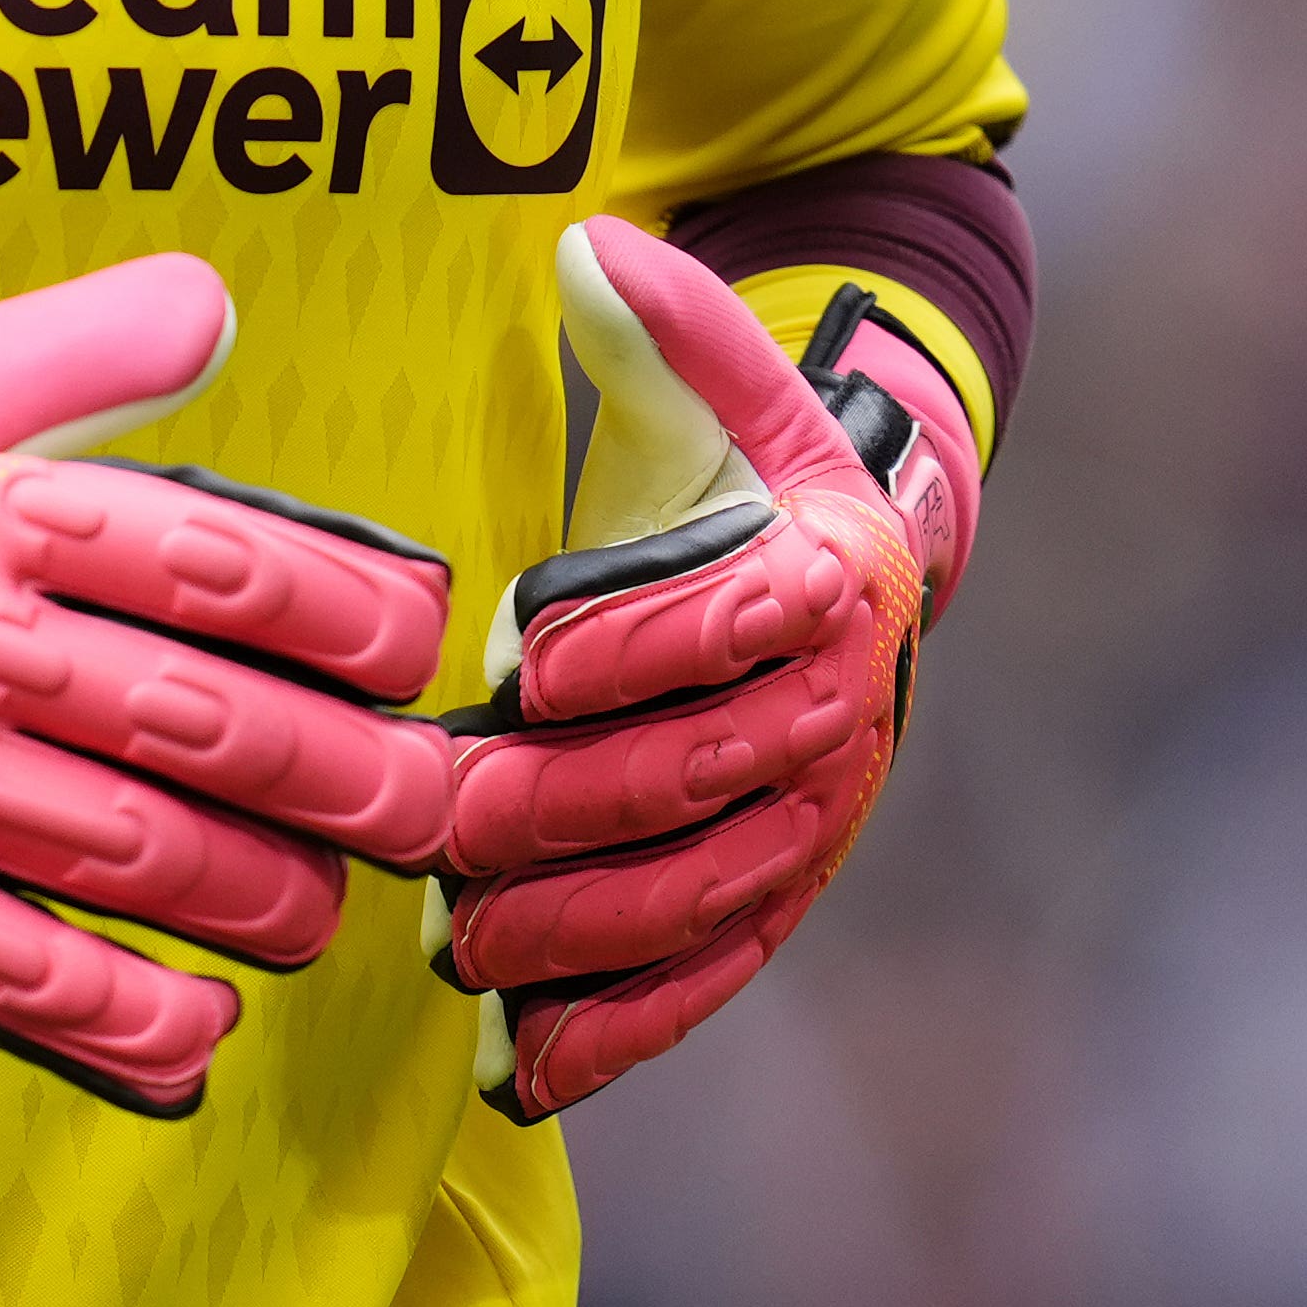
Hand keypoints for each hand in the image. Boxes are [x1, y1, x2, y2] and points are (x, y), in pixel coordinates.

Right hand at [0, 254, 461, 1114]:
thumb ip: (73, 350)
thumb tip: (215, 302)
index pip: (205, 562)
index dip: (338, 609)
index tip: (415, 644)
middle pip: (198, 725)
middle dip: (340, 777)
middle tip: (424, 806)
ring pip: (132, 857)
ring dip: (259, 896)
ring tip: (327, 907)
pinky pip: (14, 973)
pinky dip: (119, 1014)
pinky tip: (203, 1027)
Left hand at [426, 217, 976, 1121]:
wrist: (863, 581)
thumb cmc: (758, 477)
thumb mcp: (730, 389)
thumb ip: (669, 323)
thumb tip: (587, 243)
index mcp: (826, 583)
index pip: (731, 622)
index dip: (631, 645)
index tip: (520, 660)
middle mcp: (835, 716)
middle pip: (693, 775)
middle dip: (563, 805)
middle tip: (443, 817)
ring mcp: (811, 823)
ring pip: (696, 893)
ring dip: (578, 928)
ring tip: (460, 939)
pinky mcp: (779, 898)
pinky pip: (709, 978)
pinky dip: (623, 1028)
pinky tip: (526, 1063)